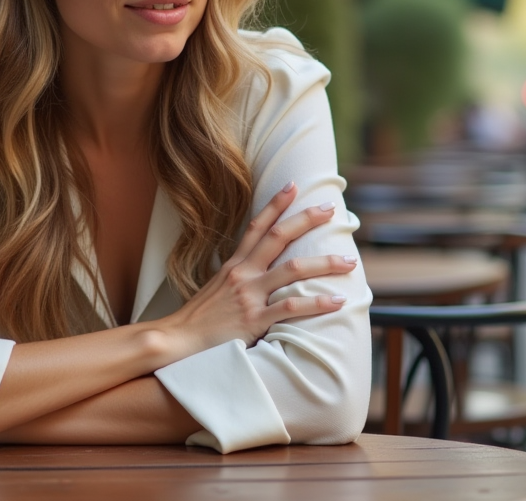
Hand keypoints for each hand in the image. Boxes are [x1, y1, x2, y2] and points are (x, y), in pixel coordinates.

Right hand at [159, 182, 357, 354]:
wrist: (175, 341)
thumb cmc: (198, 320)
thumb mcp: (216, 290)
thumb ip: (237, 279)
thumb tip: (257, 274)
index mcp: (233, 265)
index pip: (256, 226)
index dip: (276, 205)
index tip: (294, 186)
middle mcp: (242, 274)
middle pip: (279, 237)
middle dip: (306, 220)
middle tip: (331, 208)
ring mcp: (249, 295)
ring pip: (293, 269)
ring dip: (325, 263)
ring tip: (349, 261)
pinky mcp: (254, 319)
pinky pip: (291, 307)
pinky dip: (317, 303)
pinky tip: (337, 301)